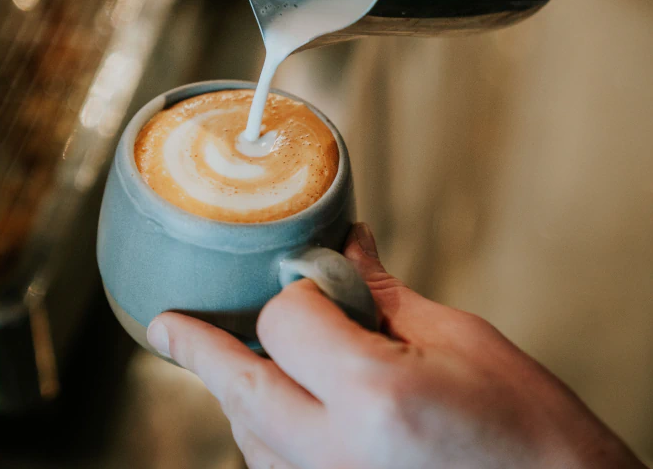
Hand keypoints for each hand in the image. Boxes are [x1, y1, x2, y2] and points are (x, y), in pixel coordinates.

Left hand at [147, 224, 642, 468]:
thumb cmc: (527, 427)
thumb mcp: (458, 338)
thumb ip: (383, 295)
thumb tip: (346, 247)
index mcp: (375, 396)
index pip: (285, 321)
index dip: (293, 291)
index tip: (305, 275)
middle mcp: (340, 456)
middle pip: (242, 392)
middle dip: (202, 351)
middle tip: (168, 327)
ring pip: (249, 442)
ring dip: (237, 397)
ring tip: (223, 362)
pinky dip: (263, 442)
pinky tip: (271, 417)